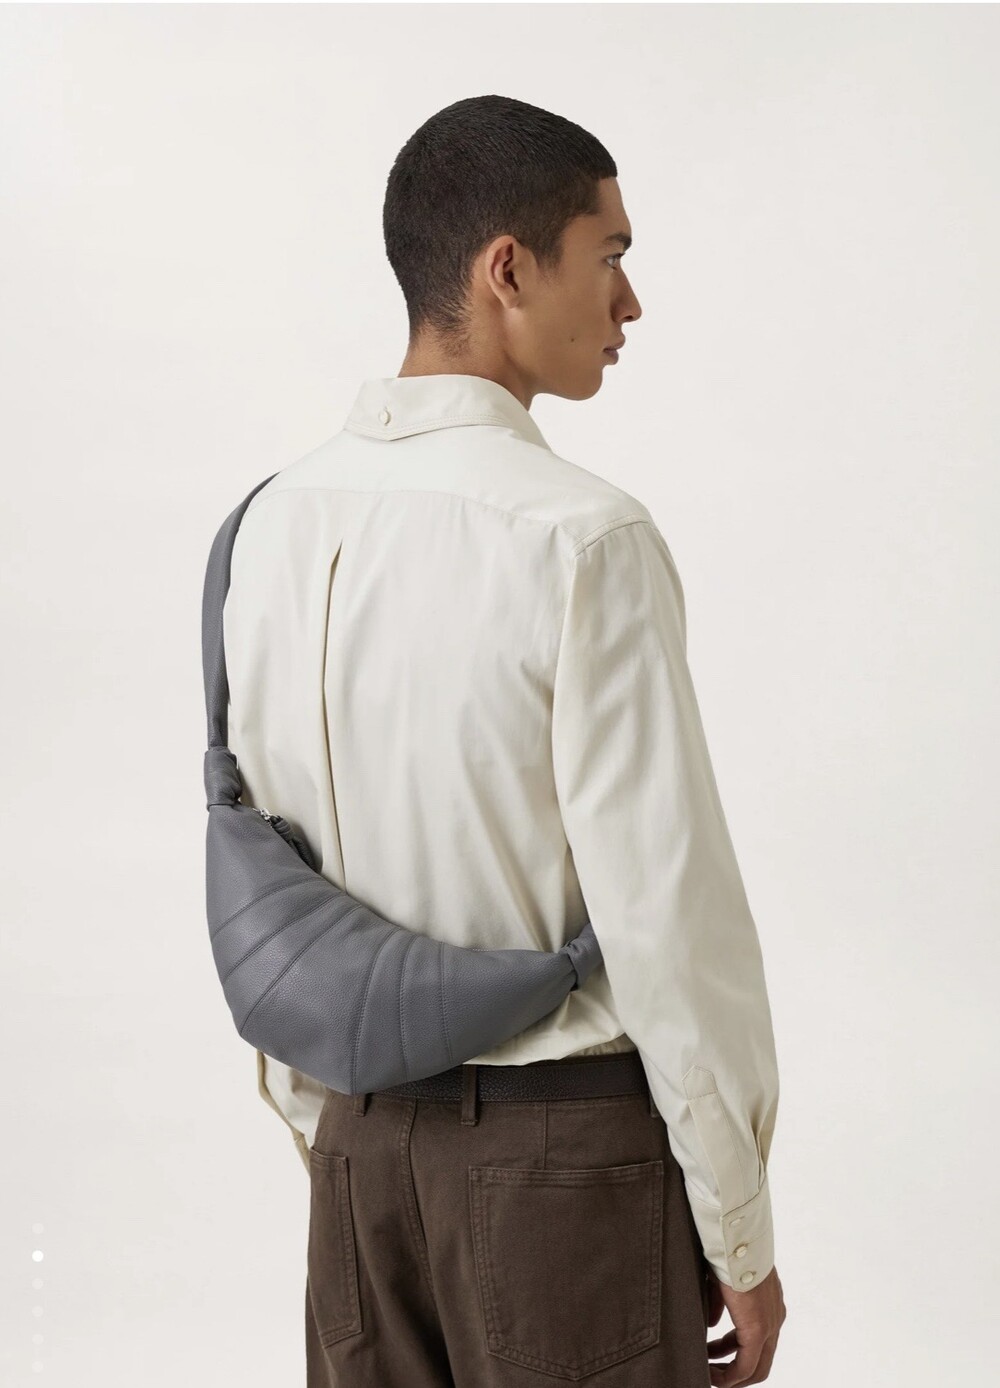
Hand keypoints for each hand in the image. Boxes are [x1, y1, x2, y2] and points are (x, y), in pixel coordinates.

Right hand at [703, 1262, 785, 1385]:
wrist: (732, 1239)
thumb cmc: (726, 1252)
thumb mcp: (722, 1282)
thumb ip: (719, 1305)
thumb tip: (712, 1324)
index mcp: (768, 1305)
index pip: (756, 1340)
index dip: (732, 1352)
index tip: (712, 1355)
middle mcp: (774, 1318)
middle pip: (759, 1362)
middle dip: (733, 1371)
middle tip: (711, 1372)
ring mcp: (770, 1325)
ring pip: (755, 1368)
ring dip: (730, 1376)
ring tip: (708, 1373)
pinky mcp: (758, 1329)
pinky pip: (746, 1366)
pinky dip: (728, 1376)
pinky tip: (711, 1373)